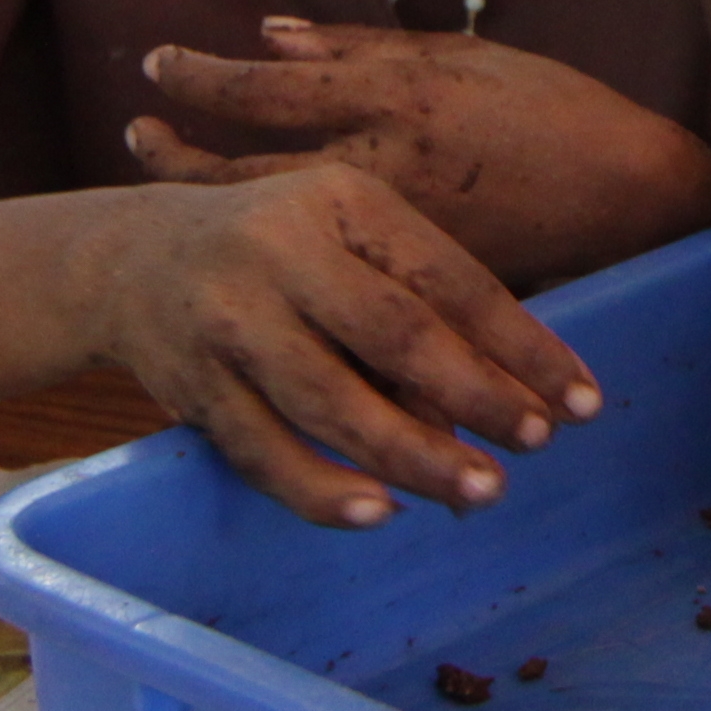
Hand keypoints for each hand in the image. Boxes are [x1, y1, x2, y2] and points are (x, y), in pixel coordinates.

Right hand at [74, 162, 605, 526]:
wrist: (130, 258)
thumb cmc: (277, 247)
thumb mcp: (347, 232)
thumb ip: (419, 298)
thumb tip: (507, 398)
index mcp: (342, 198)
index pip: (450, 278)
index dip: (522, 344)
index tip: (580, 399)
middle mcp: (280, 251)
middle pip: (394, 335)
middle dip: (477, 396)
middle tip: (537, 444)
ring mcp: (229, 321)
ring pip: (332, 402)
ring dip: (413, 456)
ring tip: (480, 493)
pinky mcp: (192, 387)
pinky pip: (264, 451)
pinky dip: (322, 488)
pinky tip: (378, 511)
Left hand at [129, 20, 710, 288]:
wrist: (631, 198)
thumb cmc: (553, 108)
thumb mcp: (458, 54)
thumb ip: (359, 48)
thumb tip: (267, 33)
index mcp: (392, 100)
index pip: (264, 88)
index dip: (201, 77)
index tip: (155, 66)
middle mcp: (377, 168)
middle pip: (241, 171)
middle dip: (177, 154)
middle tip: (136, 134)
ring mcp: (379, 233)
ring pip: (268, 227)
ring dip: (208, 201)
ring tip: (168, 182)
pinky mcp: (402, 280)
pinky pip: (320, 272)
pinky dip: (274, 258)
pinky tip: (239, 250)